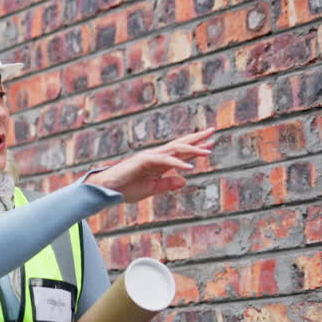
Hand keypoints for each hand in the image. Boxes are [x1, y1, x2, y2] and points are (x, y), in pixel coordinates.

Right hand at [85, 127, 214, 202]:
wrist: (108, 190)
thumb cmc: (127, 189)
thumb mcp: (152, 189)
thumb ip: (168, 184)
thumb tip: (185, 180)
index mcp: (159, 163)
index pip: (181, 152)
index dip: (196, 148)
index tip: (210, 144)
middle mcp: (156, 156)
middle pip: (180, 144)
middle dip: (197, 138)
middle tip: (213, 131)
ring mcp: (150, 157)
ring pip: (174, 150)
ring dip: (192, 149)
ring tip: (208, 150)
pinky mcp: (144, 161)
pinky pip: (164, 161)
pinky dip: (177, 164)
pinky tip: (189, 167)